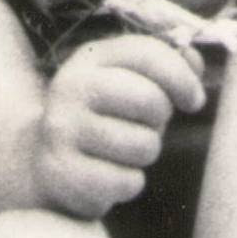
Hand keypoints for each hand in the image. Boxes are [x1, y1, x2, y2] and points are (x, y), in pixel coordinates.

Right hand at [23, 30, 207, 218]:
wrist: (44, 160)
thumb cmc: (104, 117)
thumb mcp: (128, 82)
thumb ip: (165, 66)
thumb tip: (192, 59)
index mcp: (89, 59)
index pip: (148, 54)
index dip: (183, 79)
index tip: (192, 100)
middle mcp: (70, 88)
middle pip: (150, 100)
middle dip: (161, 119)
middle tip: (146, 126)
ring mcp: (62, 130)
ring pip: (144, 146)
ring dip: (146, 153)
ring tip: (123, 150)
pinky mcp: (63, 172)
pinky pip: (127, 181)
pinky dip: (129, 182)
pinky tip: (108, 174)